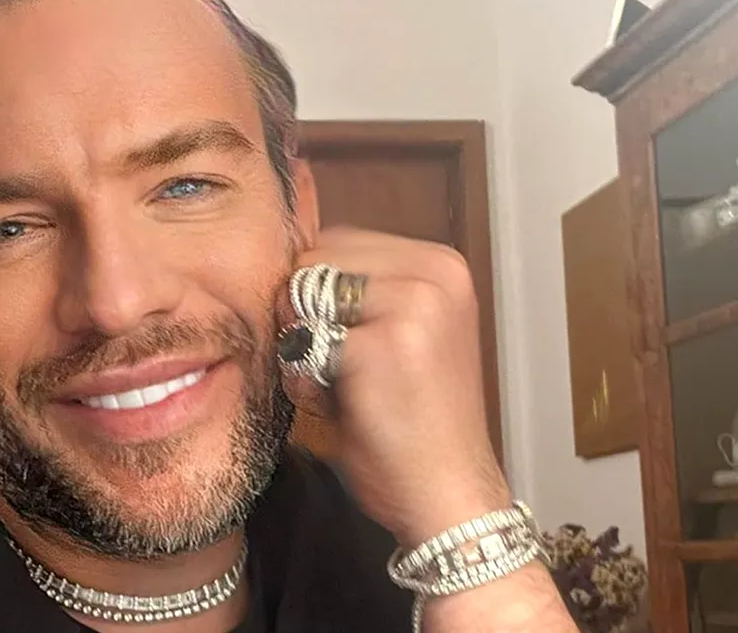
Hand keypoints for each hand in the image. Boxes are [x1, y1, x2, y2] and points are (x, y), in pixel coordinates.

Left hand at [279, 226, 507, 545]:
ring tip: (341, 386)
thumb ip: (360, 293)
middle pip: (314, 261)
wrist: (449, 494)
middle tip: (338, 369)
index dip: (315, 295)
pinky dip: (305, 380)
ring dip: (303, 345)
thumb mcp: (401, 333)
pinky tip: (339, 408)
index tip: (342, 344)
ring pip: (302, 297)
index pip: (336, 242)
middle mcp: (436, 273)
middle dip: (305, 314)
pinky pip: (303, 342)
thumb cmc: (416, 424)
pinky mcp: (385, 343)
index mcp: (442, 265)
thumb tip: (288, 267)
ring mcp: (414, 304)